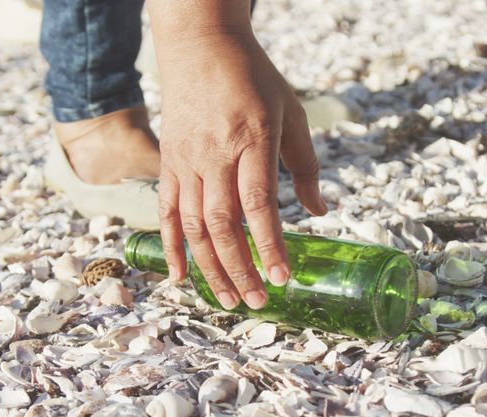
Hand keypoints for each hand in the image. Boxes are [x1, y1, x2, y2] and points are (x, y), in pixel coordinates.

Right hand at [151, 2, 326, 310]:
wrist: (201, 45)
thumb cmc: (254, 79)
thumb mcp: (291, 113)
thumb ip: (305, 165)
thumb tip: (321, 213)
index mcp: (252, 141)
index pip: (259, 204)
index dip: (270, 244)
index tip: (283, 276)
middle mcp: (215, 154)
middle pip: (222, 223)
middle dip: (240, 268)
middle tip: (257, 302)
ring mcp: (187, 160)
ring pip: (192, 225)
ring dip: (210, 267)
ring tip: (229, 299)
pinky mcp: (169, 162)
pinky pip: (165, 211)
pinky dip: (171, 246)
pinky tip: (182, 278)